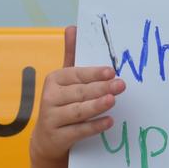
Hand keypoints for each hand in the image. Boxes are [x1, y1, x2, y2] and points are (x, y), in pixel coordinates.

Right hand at [30, 25, 124, 163]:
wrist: (47, 139)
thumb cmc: (62, 102)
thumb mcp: (65, 80)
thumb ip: (71, 55)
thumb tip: (72, 27)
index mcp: (54, 80)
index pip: (75, 75)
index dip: (93, 73)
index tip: (111, 72)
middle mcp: (50, 98)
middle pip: (79, 92)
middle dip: (100, 88)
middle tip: (121, 85)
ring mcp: (51, 118)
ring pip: (78, 111)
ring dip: (96, 105)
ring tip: (112, 100)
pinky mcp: (57, 137)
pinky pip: (78, 131)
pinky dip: (94, 126)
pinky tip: (109, 121)